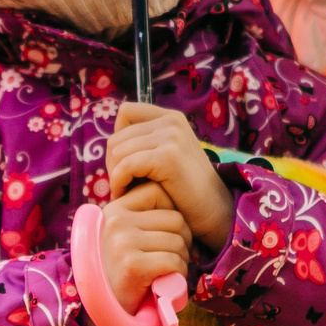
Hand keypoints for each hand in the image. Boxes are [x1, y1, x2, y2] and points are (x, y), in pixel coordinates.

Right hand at [96, 182, 190, 314]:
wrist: (103, 310)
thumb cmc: (121, 271)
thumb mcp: (125, 236)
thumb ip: (142, 217)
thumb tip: (175, 196)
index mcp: (113, 210)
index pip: (158, 191)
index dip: (173, 213)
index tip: (168, 234)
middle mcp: (115, 222)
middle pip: (175, 219)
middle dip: (183, 241)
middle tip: (173, 259)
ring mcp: (122, 242)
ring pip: (178, 242)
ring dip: (182, 261)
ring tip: (167, 272)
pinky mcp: (132, 265)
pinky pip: (173, 261)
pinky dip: (178, 275)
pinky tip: (165, 283)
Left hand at [106, 103, 231, 247]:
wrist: (215, 212)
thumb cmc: (185, 191)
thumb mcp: (166, 157)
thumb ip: (145, 144)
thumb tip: (110, 145)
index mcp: (171, 118)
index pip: (125, 113)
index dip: (118, 139)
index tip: (124, 165)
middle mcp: (171, 121)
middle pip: (117, 136)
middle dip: (113, 164)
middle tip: (122, 186)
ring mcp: (171, 136)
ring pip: (117, 151)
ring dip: (115, 176)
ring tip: (125, 191)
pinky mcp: (168, 157)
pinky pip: (125, 166)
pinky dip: (119, 183)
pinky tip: (125, 195)